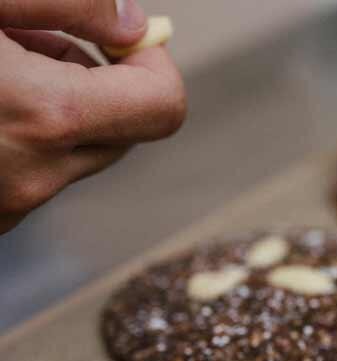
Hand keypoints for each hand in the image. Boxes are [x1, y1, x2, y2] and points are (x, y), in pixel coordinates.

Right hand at [0, 0, 185, 233]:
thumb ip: (68, 4)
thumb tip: (134, 22)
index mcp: (45, 115)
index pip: (164, 106)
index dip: (152, 64)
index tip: (118, 38)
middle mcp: (35, 175)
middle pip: (123, 133)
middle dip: (94, 83)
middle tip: (29, 43)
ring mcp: (8, 207)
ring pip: (75, 155)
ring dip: (53, 111)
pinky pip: (32, 174)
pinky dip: (19, 139)